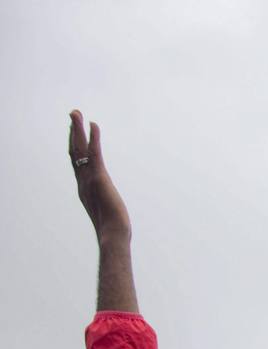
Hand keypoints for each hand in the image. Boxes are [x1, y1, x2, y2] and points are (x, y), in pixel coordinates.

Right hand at [68, 110, 130, 243]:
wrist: (112, 233)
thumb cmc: (112, 228)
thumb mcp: (106, 213)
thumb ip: (104, 207)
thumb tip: (110, 212)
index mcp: (84, 187)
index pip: (76, 162)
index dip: (74, 145)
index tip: (74, 131)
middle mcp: (83, 180)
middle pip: (74, 151)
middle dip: (73, 132)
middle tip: (73, 115)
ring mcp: (89, 178)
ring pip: (80, 149)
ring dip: (78, 129)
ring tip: (76, 113)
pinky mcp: (99, 177)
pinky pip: (95, 154)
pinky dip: (94, 139)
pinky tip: (93, 125)